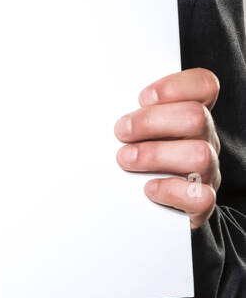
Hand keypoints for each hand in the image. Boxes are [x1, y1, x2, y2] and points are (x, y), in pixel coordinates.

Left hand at [115, 68, 220, 229]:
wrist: (153, 211)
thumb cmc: (136, 161)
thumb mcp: (131, 132)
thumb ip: (127, 115)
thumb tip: (91, 106)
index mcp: (189, 117)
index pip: (204, 86)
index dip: (176, 87)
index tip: (142, 98)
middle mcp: (203, 140)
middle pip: (196, 117)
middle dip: (151, 121)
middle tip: (121, 131)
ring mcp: (206, 172)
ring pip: (199, 154)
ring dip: (155, 154)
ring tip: (126, 159)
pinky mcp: (200, 203)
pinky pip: (200, 196)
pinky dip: (171, 191)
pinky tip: (148, 189)